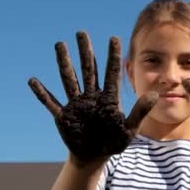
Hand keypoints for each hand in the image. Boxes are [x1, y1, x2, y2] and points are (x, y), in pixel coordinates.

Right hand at [28, 31, 157, 166]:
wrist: (94, 157)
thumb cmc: (113, 142)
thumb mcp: (130, 129)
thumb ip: (140, 111)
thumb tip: (156, 95)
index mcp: (108, 98)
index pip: (111, 73)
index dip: (113, 56)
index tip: (114, 38)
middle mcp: (91, 96)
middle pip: (88, 69)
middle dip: (85, 51)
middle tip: (81, 32)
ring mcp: (76, 104)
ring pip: (69, 79)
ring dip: (64, 62)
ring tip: (60, 44)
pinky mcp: (63, 116)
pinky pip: (50, 102)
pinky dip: (42, 93)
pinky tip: (33, 81)